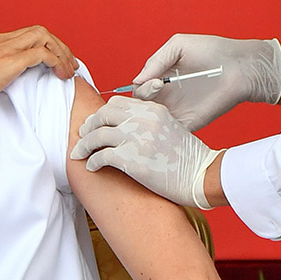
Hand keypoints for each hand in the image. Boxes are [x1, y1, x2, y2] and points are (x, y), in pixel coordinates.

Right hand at [0, 25, 77, 112]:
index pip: (23, 35)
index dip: (42, 45)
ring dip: (61, 52)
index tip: (51, 60)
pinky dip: (56, 61)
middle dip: (57, 46)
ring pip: (44, 37)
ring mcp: (5, 48)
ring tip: (68, 69)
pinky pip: (44, 53)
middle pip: (38, 31)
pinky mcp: (12, 60)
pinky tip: (60, 74)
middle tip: (68, 63)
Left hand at [70, 96, 220, 208]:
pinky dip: (92, 162)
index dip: (100, 113)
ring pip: (96, 135)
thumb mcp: (168, 126)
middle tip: (82, 136)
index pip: (115, 103)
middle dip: (88, 126)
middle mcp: (142, 120)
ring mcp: (136, 139)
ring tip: (79, 154)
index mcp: (151, 109)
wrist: (201, 176)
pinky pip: (101, 156)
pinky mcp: (131, 160)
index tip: (94, 123)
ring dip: (84, 145)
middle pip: (102, 115)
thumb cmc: (186, 156)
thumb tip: (120, 125)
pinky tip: (91, 168)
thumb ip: (146, 120)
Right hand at [132, 34, 280, 130]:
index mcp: (161, 78)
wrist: (241, 67)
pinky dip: (161, 130)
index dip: (140, 87)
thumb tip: (136, 80)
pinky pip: (169, 132)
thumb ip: (155, 61)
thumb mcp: (178, 46)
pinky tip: (168, 118)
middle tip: (158, 88)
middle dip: (142, 99)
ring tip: (161, 103)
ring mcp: (177, 111)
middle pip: (140, 106)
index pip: (138, 88)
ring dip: (148, 116)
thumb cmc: (213, 51)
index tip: (155, 81)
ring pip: (150, 121)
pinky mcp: (189, 123)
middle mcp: (166, 96)